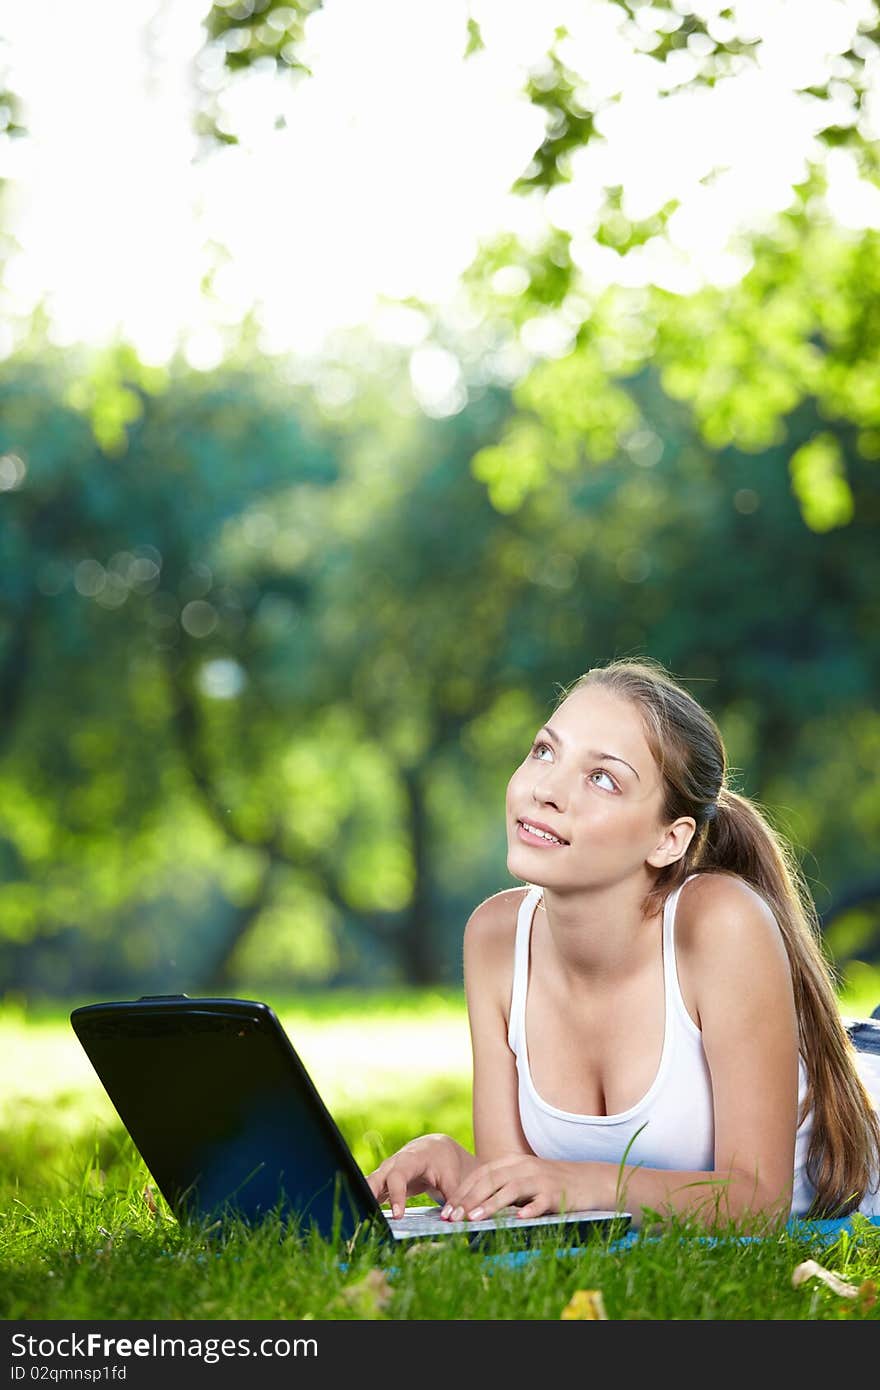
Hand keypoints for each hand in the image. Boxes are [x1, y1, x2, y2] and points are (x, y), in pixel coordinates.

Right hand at [366, 1134, 475, 1218]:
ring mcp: (385, 1173)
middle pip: (376, 1178)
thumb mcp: (452, 1178)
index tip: (397, 1216)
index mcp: (410, 1159)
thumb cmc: (444, 1163)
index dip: (396, 1194)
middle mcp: (393, 1164)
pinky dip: (368, 1205)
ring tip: (361, 1225)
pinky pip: (372, 1194)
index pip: (399, 1175)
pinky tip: (366, 1223)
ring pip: (369, 1186)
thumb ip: (451, 1198)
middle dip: (369, 1195)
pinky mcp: (383, 1184)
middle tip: (367, 1218)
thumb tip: (451, 1220)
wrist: (435, 1149)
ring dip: (364, 1202)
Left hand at [442, 1153, 592, 1221]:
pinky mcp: (557, 1193)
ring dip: (491, 1204)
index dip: (462, 1191)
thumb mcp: (524, 1181)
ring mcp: (541, 1179)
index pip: (481, 1175)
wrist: (589, 1181)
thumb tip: (472, 1207)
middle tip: (452, 1217)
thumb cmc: (551, 1185)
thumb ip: (502, 1188)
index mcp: (513, 1163)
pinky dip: (530, 1209)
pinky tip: (519, 1218)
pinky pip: (541, 1201)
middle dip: (469, 1199)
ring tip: (474, 1218)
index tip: (446, 1209)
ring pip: (511, 1189)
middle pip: (491, 1181)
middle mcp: (524, 1167)